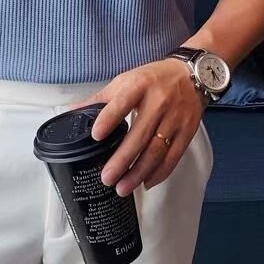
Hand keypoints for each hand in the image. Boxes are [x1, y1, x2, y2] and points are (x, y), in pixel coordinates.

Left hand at [69, 58, 205, 196]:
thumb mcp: (126, 80)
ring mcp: (175, 118)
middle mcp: (159, 101)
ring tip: (122, 188)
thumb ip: (100, 98)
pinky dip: (159, 173)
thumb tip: (72, 112)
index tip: (96, 136)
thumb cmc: (153, 79)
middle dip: (122, 159)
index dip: (109, 118)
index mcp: (139, 85)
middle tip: (106, 178)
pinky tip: (146, 183)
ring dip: (139, 172)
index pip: (123, 102)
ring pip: (156, 150)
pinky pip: (173, 156)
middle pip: (140, 134)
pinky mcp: (187, 131)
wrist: (192, 74)